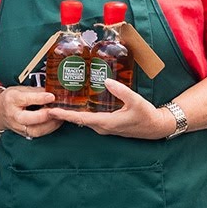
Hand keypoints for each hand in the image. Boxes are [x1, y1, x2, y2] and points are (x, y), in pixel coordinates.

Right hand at [0, 85, 62, 140]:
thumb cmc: (11, 98)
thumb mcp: (20, 89)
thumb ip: (36, 91)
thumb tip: (53, 91)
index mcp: (11, 99)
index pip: (26, 99)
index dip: (40, 98)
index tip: (52, 96)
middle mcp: (13, 115)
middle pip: (29, 119)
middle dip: (45, 116)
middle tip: (57, 111)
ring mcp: (18, 127)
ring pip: (35, 130)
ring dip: (50, 124)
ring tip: (60, 116)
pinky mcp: (24, 134)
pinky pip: (38, 134)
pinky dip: (49, 128)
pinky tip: (56, 122)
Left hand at [48, 79, 174, 139]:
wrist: (156, 127)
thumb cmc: (146, 115)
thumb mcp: (135, 101)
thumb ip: (121, 90)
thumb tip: (105, 80)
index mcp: (105, 122)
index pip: (80, 119)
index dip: (64, 115)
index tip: (50, 110)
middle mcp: (102, 126)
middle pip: (78, 119)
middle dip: (63, 113)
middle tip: (49, 103)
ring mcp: (105, 126)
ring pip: (83, 119)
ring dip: (71, 112)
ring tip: (59, 102)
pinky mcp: (108, 123)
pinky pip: (90, 118)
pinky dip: (81, 112)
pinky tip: (78, 103)